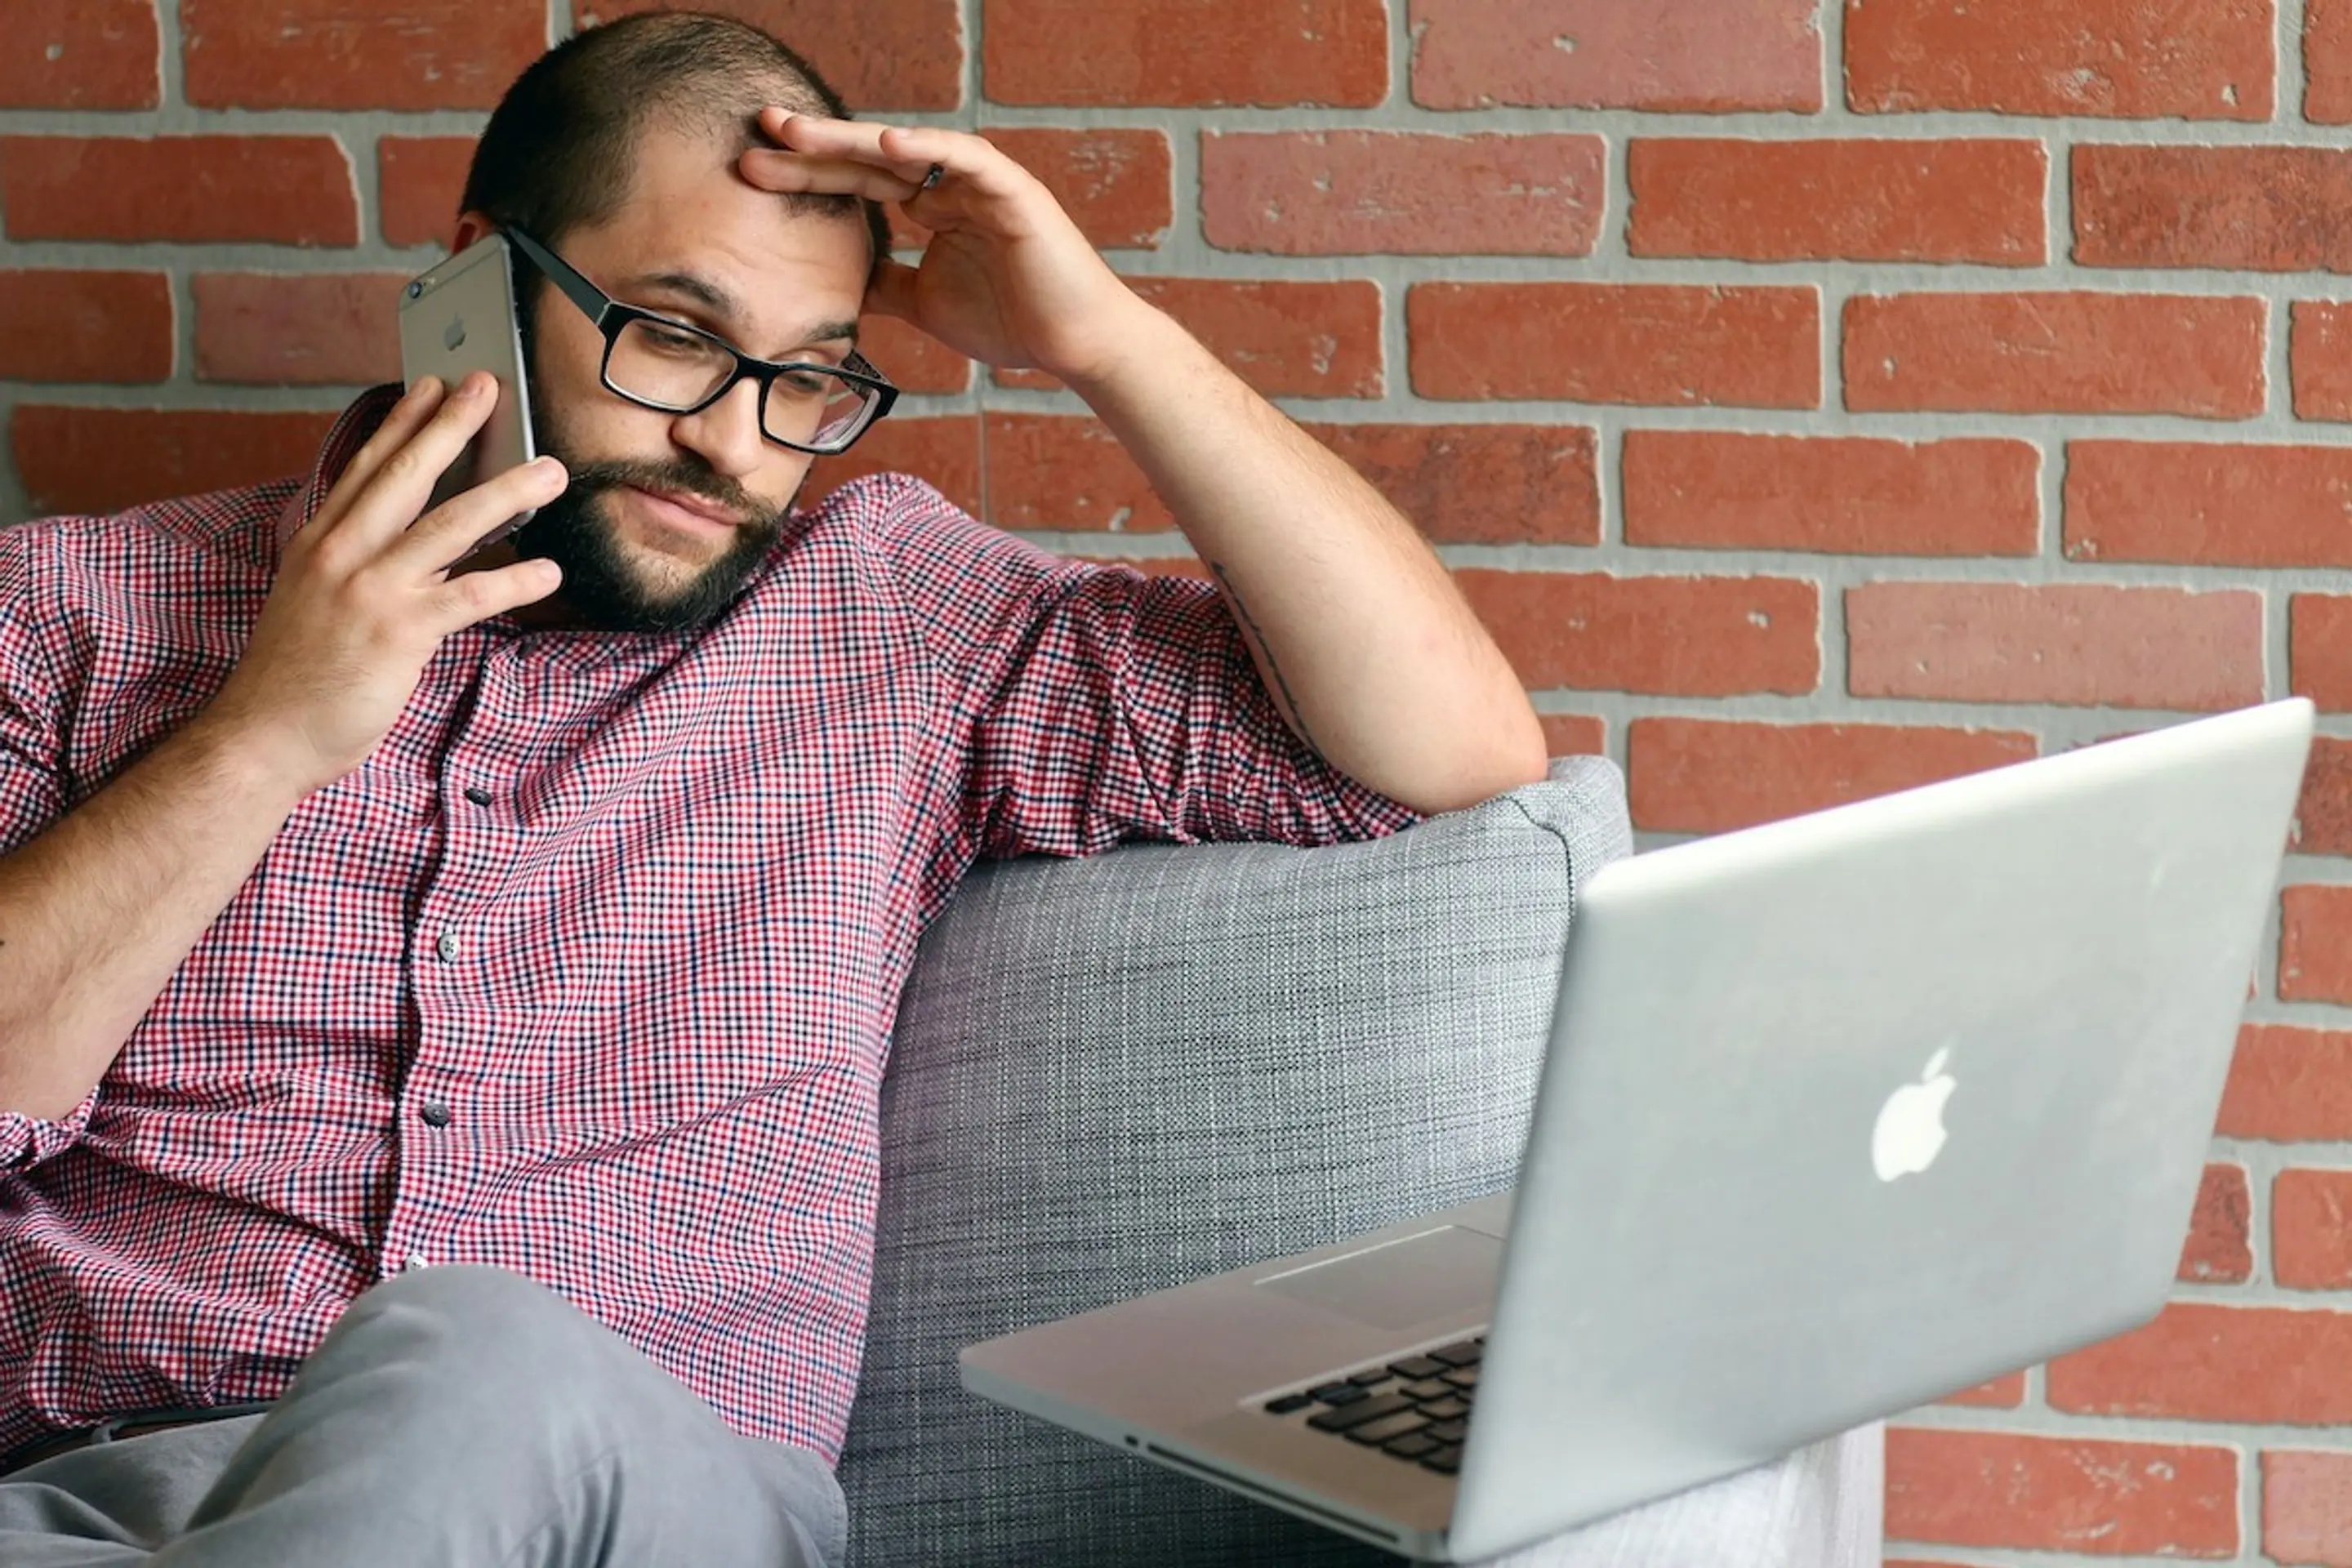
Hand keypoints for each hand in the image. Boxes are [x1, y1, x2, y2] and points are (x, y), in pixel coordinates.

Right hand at [202, 372, 568, 796]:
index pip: (365, 468)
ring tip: (550, 470)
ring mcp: (370, 590)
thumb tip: (424, 548)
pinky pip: (470, 596)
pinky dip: (515, 580)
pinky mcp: (400, 632)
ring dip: (506, 493)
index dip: (402, 423)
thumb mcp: (317, 602)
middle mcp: (341, 554)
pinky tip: (550, 571)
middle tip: (488, 386)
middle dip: (450, 426)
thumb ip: (363, 567)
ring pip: (449, 526)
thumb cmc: (296, 676)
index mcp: (320, 543)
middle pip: (406, 476)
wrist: (264, 735)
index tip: (430, 384)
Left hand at [738, 112, 1151, 385]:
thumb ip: (886, 286)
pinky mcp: (1014, 191)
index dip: (807, 174)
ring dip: (852, 139)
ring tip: (799, 132)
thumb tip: (842, 285)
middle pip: (870, 158)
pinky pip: (966, 159)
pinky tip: (885, 144)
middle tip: (759, 127)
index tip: (752, 169)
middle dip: (813, 145)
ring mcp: (982, 183)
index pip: (858, 183)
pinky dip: (928, 149)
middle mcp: (952, 186)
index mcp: (932, 207)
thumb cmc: (1013, 323)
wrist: (1074, 345)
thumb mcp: (926, 304)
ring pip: (909, 150)